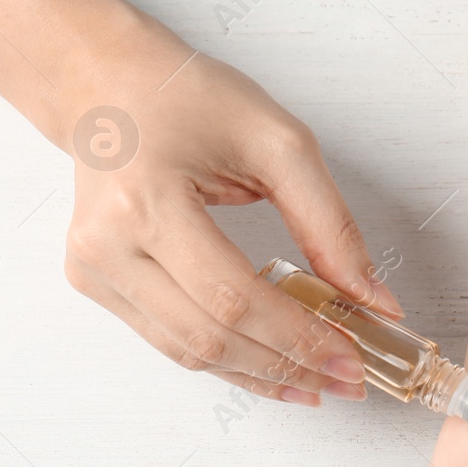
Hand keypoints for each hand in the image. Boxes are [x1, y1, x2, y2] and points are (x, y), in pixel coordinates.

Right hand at [61, 18, 402, 404]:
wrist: (109, 85)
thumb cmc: (186, 97)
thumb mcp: (278, 143)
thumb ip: (329, 225)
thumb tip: (373, 301)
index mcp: (146, 199)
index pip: (233, 297)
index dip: (298, 338)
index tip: (351, 357)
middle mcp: (107, 243)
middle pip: (210, 337)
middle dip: (287, 366)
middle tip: (345, 378)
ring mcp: (93, 269)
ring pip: (188, 352)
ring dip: (259, 374)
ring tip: (315, 381)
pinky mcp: (94, 283)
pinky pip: (169, 340)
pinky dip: (226, 357)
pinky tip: (270, 362)